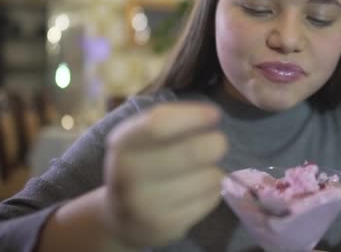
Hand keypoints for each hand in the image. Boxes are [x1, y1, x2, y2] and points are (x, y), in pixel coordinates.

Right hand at [102, 103, 226, 247]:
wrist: (122, 218)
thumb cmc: (142, 163)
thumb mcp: (142, 136)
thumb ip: (170, 118)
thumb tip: (211, 115)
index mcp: (122, 144)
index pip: (159, 124)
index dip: (193, 117)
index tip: (215, 114)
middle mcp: (128, 175)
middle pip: (193, 151)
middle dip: (216, 143)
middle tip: (218, 143)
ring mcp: (145, 205)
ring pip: (209, 177)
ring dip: (214, 170)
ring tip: (201, 171)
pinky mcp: (166, 226)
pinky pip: (211, 198)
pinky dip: (213, 191)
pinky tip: (198, 191)